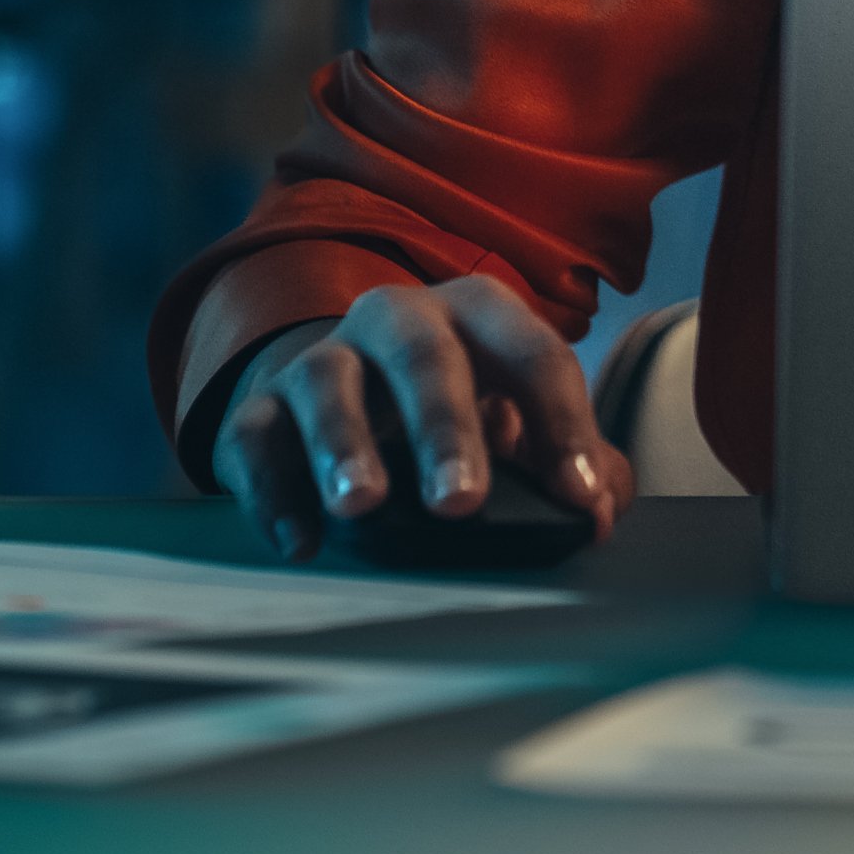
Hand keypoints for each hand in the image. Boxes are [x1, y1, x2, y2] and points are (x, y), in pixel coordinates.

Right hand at [217, 272, 634, 563]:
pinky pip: (256, 436)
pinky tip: (302, 540)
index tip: (579, 495)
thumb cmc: (458, 408)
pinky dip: (274, 488)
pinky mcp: (261, 406)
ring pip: (328, 382)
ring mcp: (325, 357)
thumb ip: (575, 459)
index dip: (564, 423)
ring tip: (363, 505)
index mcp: (480, 313)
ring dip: (344, 444)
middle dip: (445, 429)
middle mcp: (399, 319)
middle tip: (460, 502)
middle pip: (426, 358)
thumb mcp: (521, 417)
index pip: (534, 355)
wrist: (345, 387)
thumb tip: (597, 511)